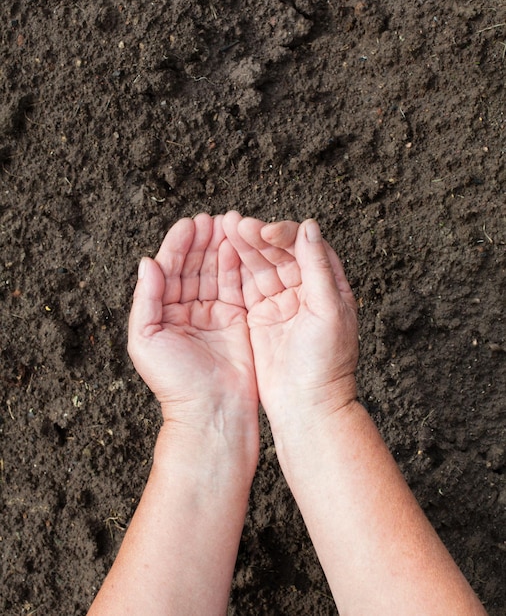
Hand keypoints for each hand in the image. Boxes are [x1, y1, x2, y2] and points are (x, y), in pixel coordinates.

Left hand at [128, 214, 258, 441]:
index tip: (190, 223)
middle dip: (202, 240)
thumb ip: (145, 299)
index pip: (170, 270)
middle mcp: (188, 310)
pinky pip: (237, 286)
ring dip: (221, 246)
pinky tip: (240, 245)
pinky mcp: (238, 320)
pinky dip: (238, 265)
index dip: (178, 245)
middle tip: (213, 218)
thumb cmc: (175, 382)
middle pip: (194, 266)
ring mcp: (214, 314)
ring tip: (229, 223)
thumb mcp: (144, 339)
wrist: (212, 412)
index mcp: (163, 313)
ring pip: (216, 271)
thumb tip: (147, 262)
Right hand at [223, 212, 358, 433]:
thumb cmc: (325, 363)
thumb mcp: (327, 311)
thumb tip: (309, 226)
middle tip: (234, 224)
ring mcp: (280, 303)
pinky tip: (221, 254)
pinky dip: (234, 270)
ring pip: (260, 266)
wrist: (306, 406)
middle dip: (257, 237)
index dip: (285, 235)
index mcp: (327, 285)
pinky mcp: (260, 317)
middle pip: (279, 253)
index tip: (265, 233)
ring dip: (243, 248)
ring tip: (223, 230)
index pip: (305, 246)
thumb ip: (318, 267)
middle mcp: (304, 290)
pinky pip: (246, 287)